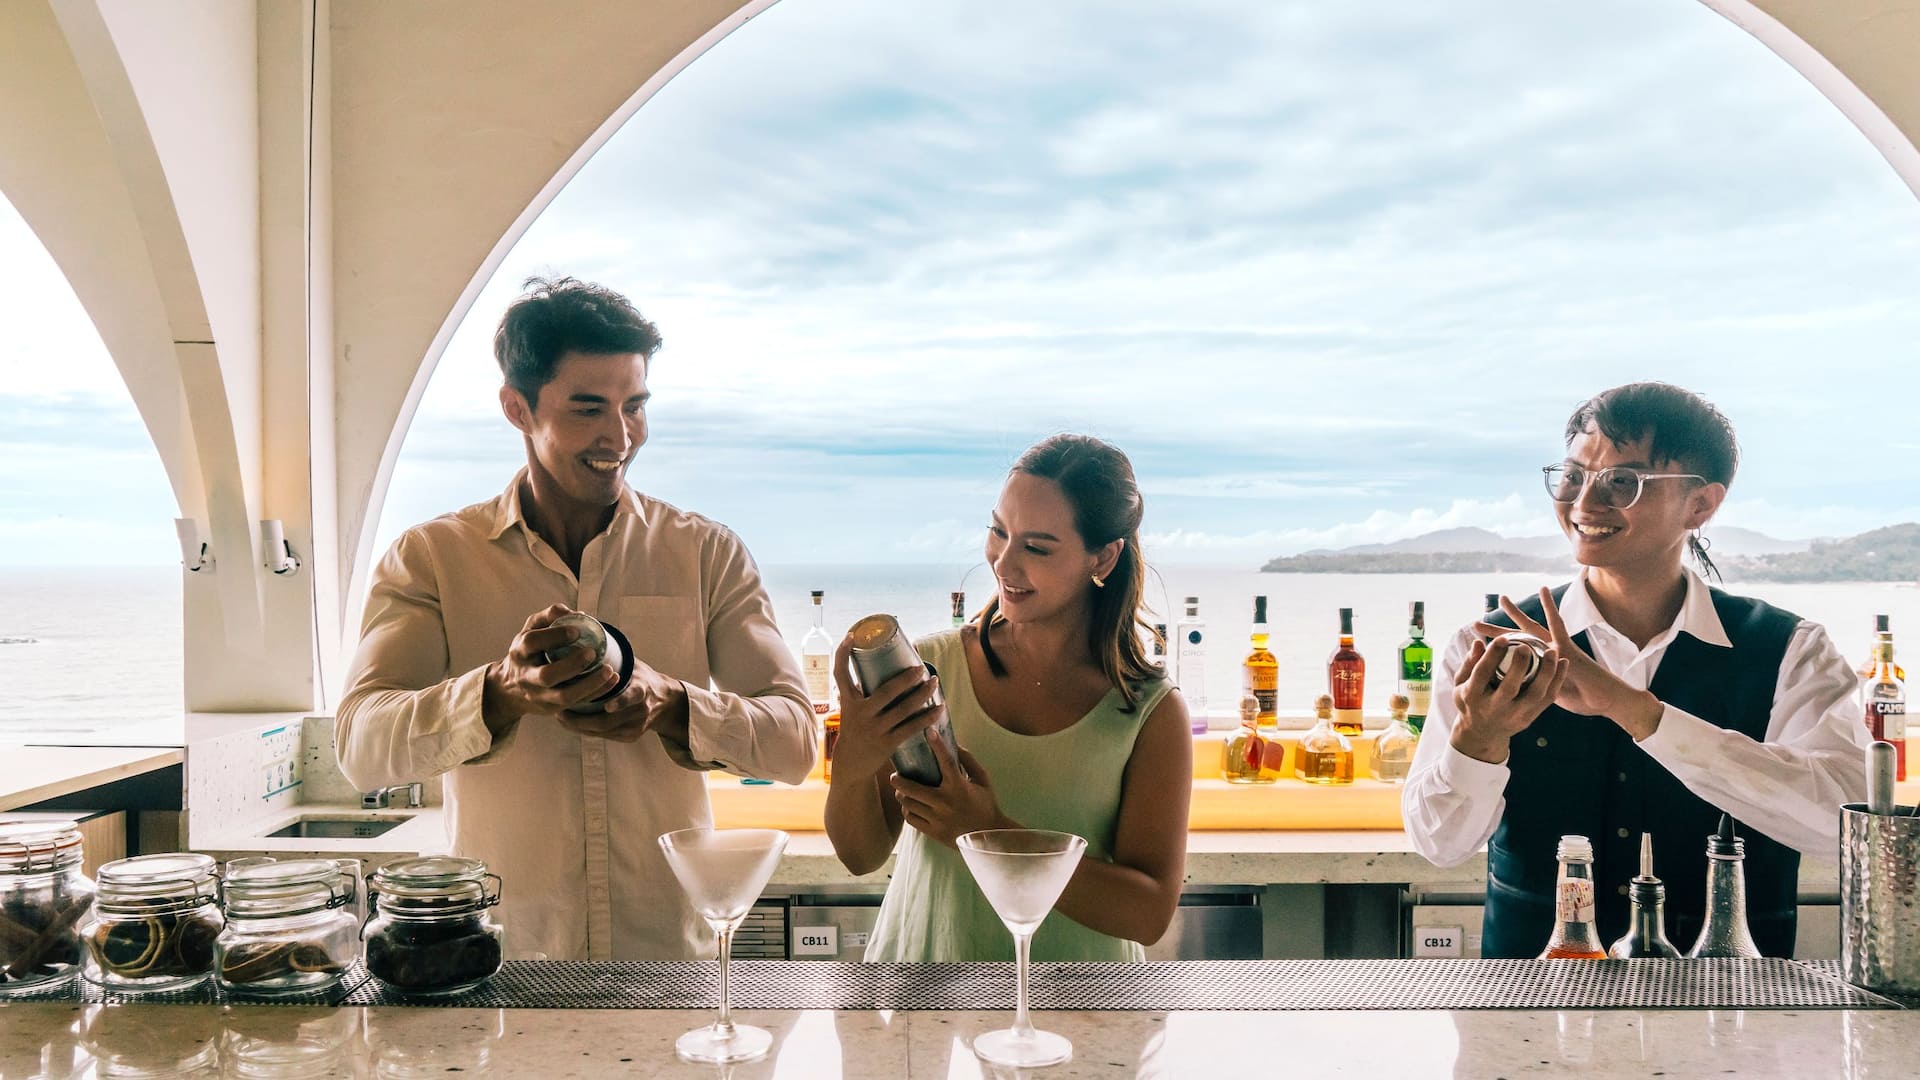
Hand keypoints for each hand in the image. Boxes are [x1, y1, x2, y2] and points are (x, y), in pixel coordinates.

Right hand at [483, 605, 619, 718]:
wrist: (510, 689)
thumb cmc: (528, 651)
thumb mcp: (531, 630)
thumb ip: (549, 616)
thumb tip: (577, 613)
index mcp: (520, 652)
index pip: (532, 643)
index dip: (555, 636)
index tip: (577, 631)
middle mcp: (526, 676)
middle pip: (547, 676)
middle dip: (572, 665)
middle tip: (592, 653)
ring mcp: (538, 696)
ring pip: (564, 696)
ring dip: (590, 685)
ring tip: (609, 670)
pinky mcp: (551, 709)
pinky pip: (576, 703)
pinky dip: (596, 692)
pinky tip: (612, 680)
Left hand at [557, 657, 686, 742]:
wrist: (666, 701)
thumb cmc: (641, 677)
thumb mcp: (633, 664)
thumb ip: (612, 658)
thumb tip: (585, 634)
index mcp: (643, 689)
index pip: (633, 695)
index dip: (620, 701)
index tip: (607, 704)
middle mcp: (641, 711)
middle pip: (609, 721)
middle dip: (581, 718)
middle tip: (559, 710)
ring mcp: (636, 726)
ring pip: (602, 731)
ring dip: (578, 726)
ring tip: (560, 716)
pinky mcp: (630, 737)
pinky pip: (603, 736)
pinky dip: (585, 730)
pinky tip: (571, 723)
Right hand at [828, 635, 942, 781]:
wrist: (852, 763)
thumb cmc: (854, 728)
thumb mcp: (851, 708)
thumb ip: (862, 690)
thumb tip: (879, 663)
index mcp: (848, 701)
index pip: (840, 673)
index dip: (842, 653)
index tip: (851, 636)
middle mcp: (860, 714)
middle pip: (886, 691)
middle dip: (906, 678)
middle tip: (920, 668)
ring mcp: (875, 729)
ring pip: (904, 709)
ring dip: (922, 694)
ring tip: (934, 681)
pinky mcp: (888, 743)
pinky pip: (912, 728)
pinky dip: (927, 717)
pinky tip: (940, 708)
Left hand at [891, 737, 1008, 847]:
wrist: (988, 837)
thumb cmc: (985, 805)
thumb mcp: (982, 780)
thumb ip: (968, 761)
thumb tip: (954, 744)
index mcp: (959, 787)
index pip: (946, 761)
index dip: (937, 745)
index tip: (928, 731)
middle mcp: (946, 802)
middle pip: (912, 788)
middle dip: (898, 780)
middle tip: (895, 776)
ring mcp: (938, 818)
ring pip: (908, 804)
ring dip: (902, 795)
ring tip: (901, 791)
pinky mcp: (934, 831)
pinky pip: (911, 819)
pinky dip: (908, 811)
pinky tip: (910, 807)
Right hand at [1447, 630, 1570, 764]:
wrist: (1481, 732)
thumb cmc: (1470, 699)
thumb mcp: (1461, 682)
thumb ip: (1469, 662)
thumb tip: (1478, 642)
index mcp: (1472, 696)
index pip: (1482, 673)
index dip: (1492, 655)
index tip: (1503, 638)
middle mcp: (1493, 709)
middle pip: (1509, 688)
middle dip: (1519, 666)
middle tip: (1526, 646)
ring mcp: (1514, 716)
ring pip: (1534, 694)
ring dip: (1546, 672)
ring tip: (1552, 651)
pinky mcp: (1529, 718)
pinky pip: (1546, 699)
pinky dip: (1557, 681)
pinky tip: (1563, 664)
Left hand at [1474, 589, 1662, 738]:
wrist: (1607, 701)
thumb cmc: (1584, 699)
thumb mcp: (1552, 694)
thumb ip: (1538, 686)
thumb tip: (1524, 689)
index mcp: (1540, 666)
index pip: (1514, 656)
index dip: (1496, 652)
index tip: (1477, 648)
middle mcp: (1546, 654)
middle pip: (1516, 640)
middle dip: (1496, 632)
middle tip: (1475, 623)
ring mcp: (1556, 649)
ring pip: (1531, 628)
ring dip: (1516, 614)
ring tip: (1502, 599)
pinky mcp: (1568, 647)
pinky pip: (1556, 624)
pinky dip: (1550, 607)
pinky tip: (1543, 590)